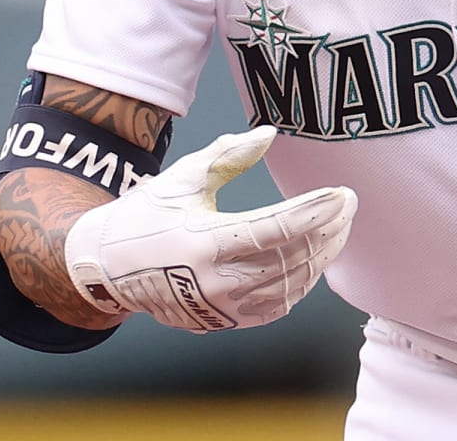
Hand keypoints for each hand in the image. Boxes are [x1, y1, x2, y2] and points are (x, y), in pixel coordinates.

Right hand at [64, 126, 356, 331]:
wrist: (108, 269)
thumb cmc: (145, 215)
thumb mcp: (180, 179)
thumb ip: (226, 156)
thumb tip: (268, 133)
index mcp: (204, 243)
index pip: (276, 229)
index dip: (315, 211)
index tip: (343, 193)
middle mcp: (215, 282)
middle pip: (292, 258)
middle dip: (329, 229)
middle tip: (349, 204)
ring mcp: (220, 308)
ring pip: (290, 284)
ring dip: (322, 255)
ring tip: (339, 227)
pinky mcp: (223, 321)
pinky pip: (277, 306)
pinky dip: (301, 282)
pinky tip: (313, 257)